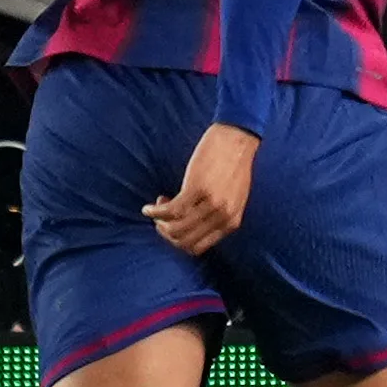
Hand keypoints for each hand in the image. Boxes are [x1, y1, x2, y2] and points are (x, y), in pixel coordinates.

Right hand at [144, 122, 258, 254]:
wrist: (237, 139)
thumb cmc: (232, 165)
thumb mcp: (233, 198)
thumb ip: (218, 215)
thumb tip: (191, 226)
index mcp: (232, 222)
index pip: (198, 248)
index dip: (179, 240)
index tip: (172, 225)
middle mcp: (223, 217)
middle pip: (184, 241)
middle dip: (166, 233)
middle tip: (161, 217)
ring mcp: (211, 204)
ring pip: (175, 229)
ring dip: (159, 222)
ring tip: (156, 207)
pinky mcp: (197, 188)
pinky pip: (170, 211)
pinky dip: (155, 211)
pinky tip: (148, 208)